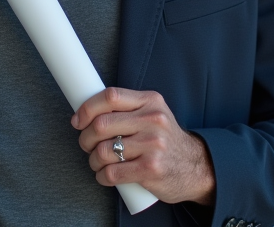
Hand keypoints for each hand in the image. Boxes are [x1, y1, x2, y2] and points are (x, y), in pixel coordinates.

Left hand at [71, 87, 215, 205]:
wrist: (196, 166)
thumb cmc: (165, 140)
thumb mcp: (154, 114)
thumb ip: (128, 108)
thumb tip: (88, 110)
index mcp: (151, 101)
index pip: (110, 96)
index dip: (87, 108)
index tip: (78, 120)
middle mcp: (153, 120)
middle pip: (101, 124)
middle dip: (85, 138)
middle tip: (86, 145)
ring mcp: (153, 145)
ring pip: (103, 151)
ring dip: (93, 160)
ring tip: (97, 162)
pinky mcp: (151, 169)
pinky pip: (112, 173)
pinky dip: (102, 176)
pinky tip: (105, 176)